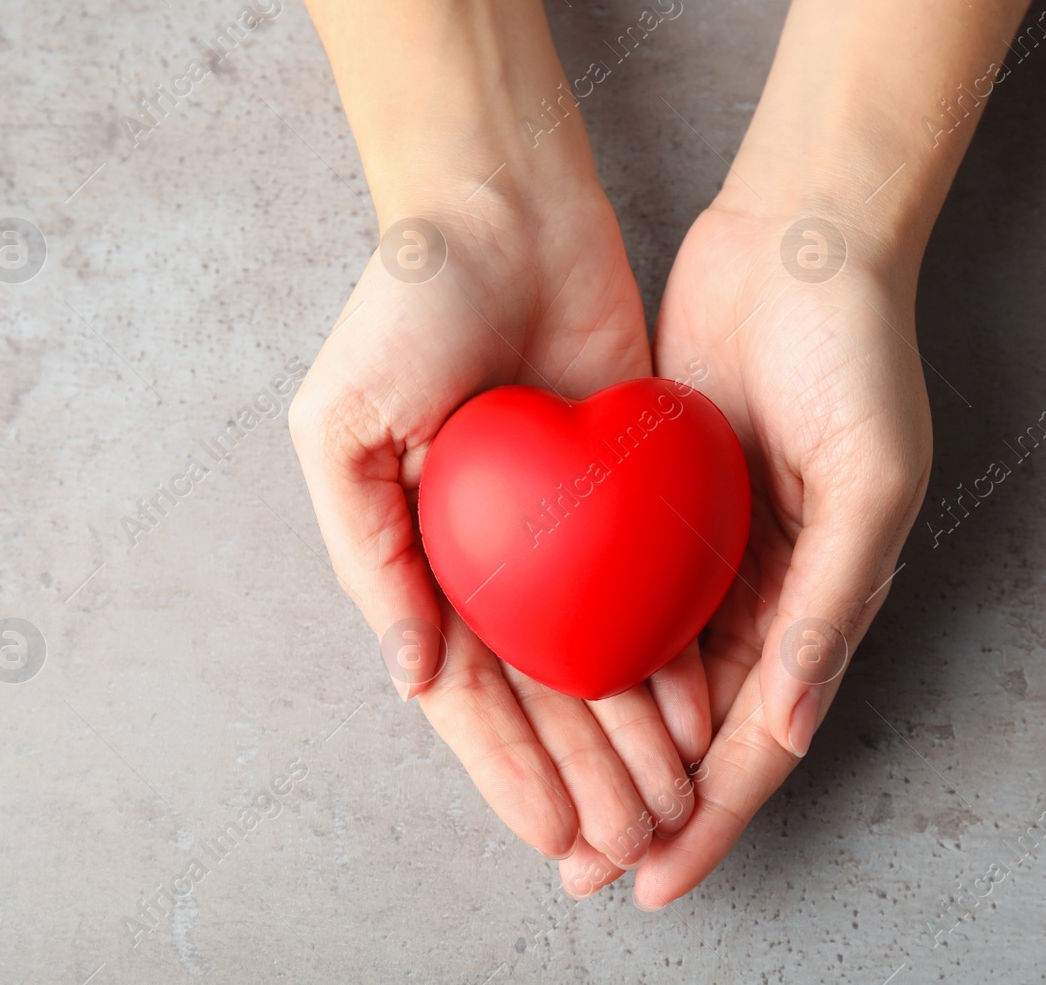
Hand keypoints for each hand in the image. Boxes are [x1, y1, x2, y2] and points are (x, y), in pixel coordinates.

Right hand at [288, 182, 712, 873]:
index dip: (506, 767)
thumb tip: (411, 674)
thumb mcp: (342, 425)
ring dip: (633, 734)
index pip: (464, 689)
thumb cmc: (405, 305)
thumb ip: (367, 551)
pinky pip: (651, 589)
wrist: (503, 204)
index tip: (554, 832)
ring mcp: (561, 526)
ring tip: (671, 801)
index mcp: (416, 552)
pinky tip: (703, 711)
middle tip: (630, 841)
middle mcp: (490, 555)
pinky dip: (674, 653)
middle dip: (583, 772)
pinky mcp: (626, 485)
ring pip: (602, 656)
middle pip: (541, 692)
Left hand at [553, 197, 933, 905]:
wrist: (798, 243)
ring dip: (608, 744)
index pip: (761, 739)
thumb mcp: (868, 484)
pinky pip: (619, 592)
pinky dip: (589, 650)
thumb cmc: (857, 358)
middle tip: (584, 869)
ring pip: (651, 673)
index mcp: (823, 601)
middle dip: (645, 803)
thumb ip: (831, 608)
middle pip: (698, 728)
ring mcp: (706, 549)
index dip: (712, 818)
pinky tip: (539, 692)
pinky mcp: (657, 498)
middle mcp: (763, 591)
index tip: (654, 882)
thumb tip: (782, 731)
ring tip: (554, 805)